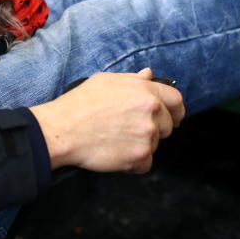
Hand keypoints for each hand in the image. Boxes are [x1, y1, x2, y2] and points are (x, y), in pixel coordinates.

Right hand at [29, 68, 184, 173]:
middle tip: (129, 129)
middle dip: (155, 128)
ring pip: (155, 144)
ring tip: (116, 139)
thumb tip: (149, 75)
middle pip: (168, 126)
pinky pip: (146, 163)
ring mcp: (148, 137)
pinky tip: (115, 152)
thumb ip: (133, 79)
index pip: (176, 101)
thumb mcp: (106, 81)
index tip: (173, 117)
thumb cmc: (80, 103)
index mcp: (146, 92)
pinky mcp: (140, 158)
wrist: (63, 130)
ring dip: (141, 144)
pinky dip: (133, 162)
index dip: (175, 110)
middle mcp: (152, 113)